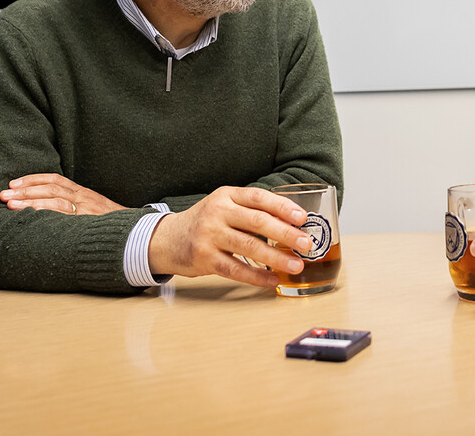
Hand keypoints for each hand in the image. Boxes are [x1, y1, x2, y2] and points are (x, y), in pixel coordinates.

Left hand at [0, 173, 126, 215]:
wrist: (139, 232)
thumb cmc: (113, 224)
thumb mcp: (95, 210)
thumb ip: (76, 207)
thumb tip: (49, 208)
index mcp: (83, 193)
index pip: (56, 180)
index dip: (33, 180)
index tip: (14, 183)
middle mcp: (84, 198)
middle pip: (51, 188)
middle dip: (25, 190)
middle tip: (4, 194)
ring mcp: (87, 210)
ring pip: (55, 201)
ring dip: (30, 202)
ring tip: (11, 205)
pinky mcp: (89, 222)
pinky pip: (66, 216)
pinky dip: (47, 214)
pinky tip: (32, 217)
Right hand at [147, 186, 312, 288]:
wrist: (168, 239)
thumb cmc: (206, 222)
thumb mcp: (224, 206)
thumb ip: (251, 211)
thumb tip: (292, 224)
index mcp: (227, 195)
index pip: (259, 197)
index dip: (283, 207)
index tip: (302, 217)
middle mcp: (218, 212)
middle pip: (258, 222)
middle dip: (286, 233)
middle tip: (306, 243)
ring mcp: (210, 236)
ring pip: (249, 247)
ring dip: (277, 258)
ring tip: (296, 265)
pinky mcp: (205, 258)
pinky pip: (236, 269)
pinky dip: (257, 276)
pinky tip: (273, 280)